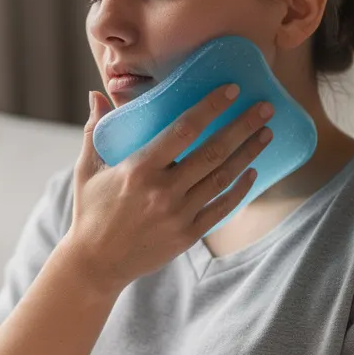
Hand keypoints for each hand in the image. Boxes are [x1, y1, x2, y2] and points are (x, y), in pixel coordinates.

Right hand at [63, 84, 273, 293]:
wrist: (95, 264)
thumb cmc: (90, 211)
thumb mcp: (87, 169)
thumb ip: (95, 131)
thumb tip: (95, 95)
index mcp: (138, 169)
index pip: (183, 130)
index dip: (211, 107)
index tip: (232, 90)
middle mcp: (163, 191)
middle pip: (213, 152)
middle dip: (243, 127)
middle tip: (266, 108)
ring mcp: (178, 215)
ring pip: (222, 179)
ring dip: (248, 154)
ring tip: (266, 134)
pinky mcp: (187, 236)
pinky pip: (222, 209)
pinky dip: (240, 190)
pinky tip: (253, 172)